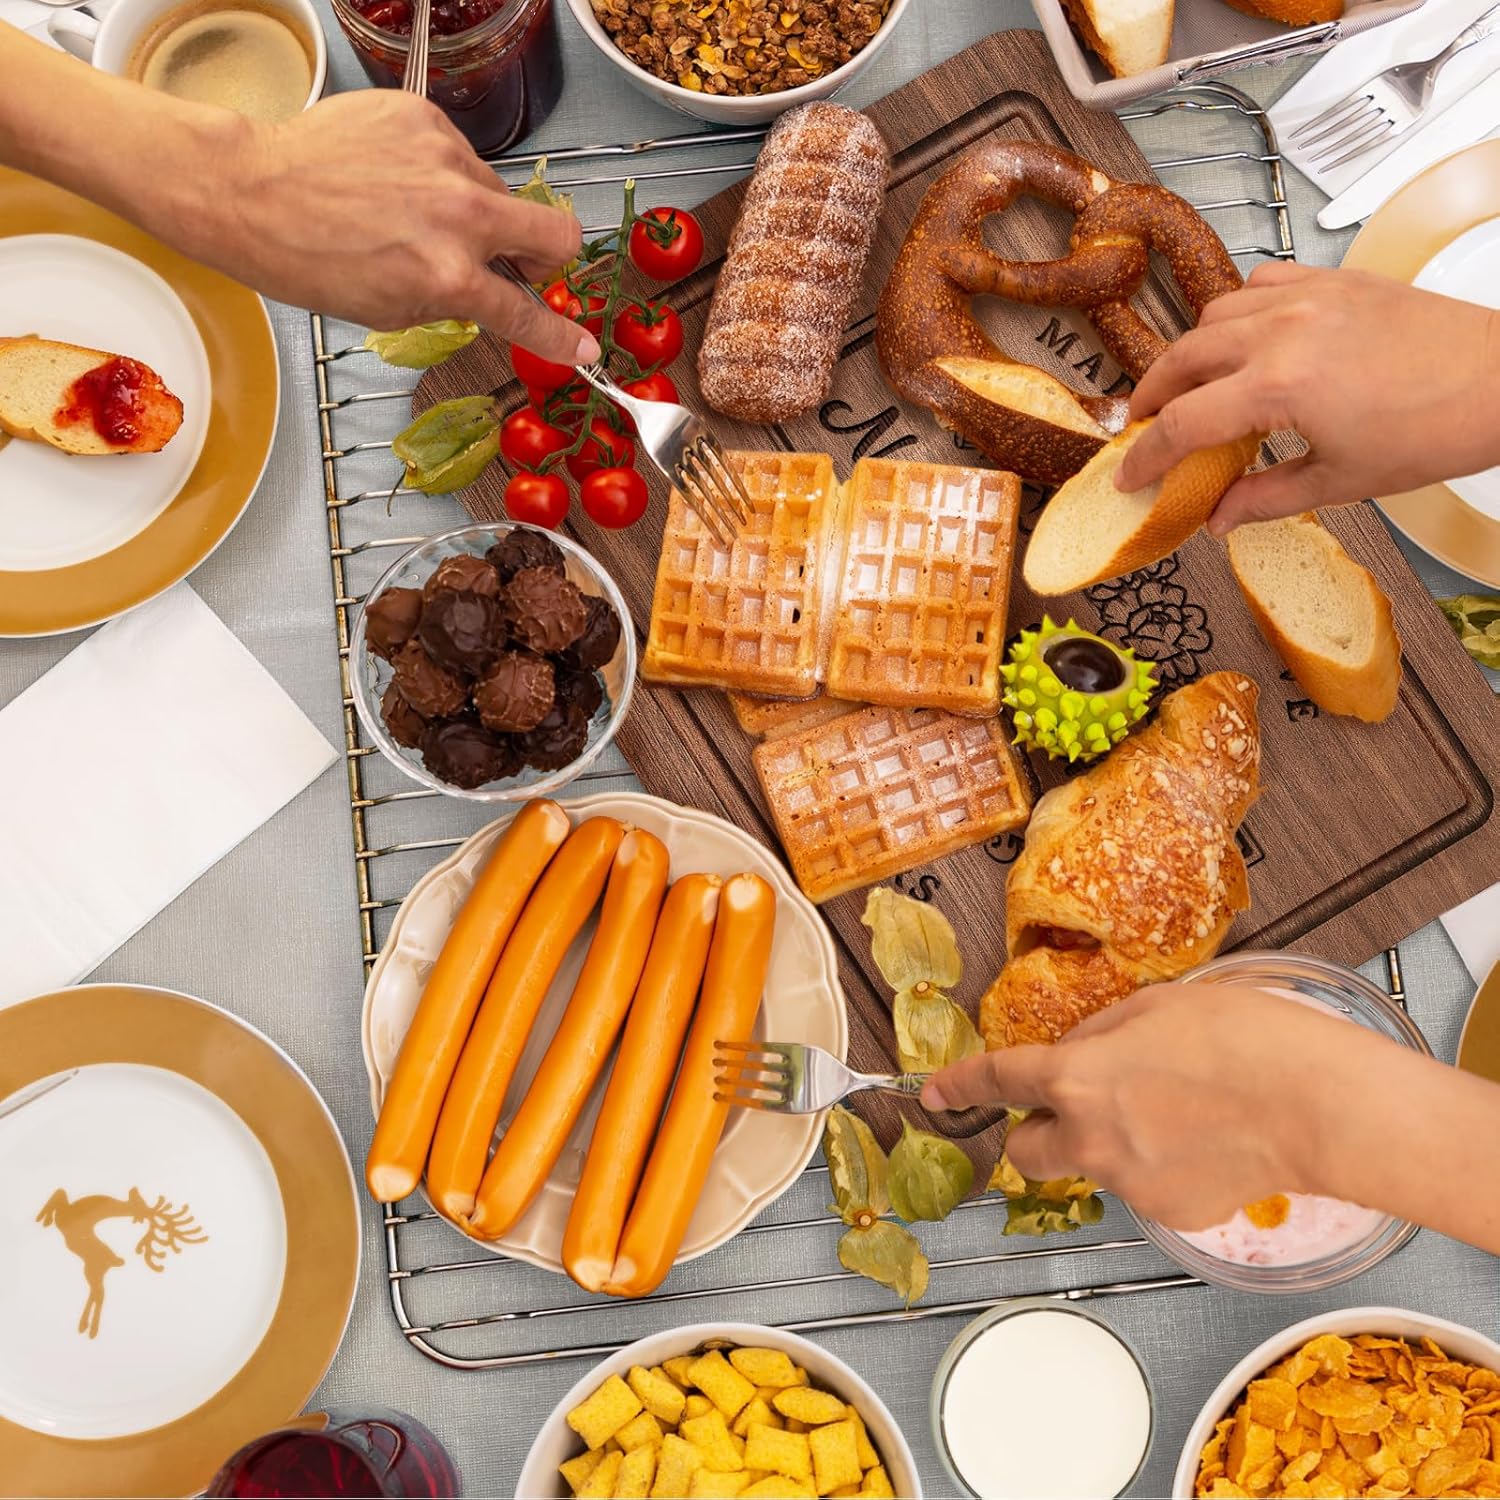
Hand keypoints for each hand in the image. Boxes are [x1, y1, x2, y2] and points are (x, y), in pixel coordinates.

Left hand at [164, 92, 597, 359]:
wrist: (250, 191)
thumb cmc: (307, 259)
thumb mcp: (390, 309)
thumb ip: (452, 301)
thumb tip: (486, 294)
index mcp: (450, 276)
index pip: (527, 314)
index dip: (559, 338)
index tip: (581, 348)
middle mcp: (459, 215)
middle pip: (555, 233)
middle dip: (548, 257)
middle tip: (517, 263)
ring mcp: (445, 159)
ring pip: (498, 193)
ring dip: (477, 212)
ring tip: (418, 215)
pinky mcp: (424, 117)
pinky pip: (457, 155)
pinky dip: (439, 174)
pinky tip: (395, 181)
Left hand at [920, 983, 1385, 1229]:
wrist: (1315, 1105)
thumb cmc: (1244, 1038)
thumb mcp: (1157, 1004)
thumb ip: (1102, 1031)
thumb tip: (1083, 1050)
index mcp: (1076, 1078)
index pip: (997, 1081)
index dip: (958, 1086)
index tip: (933, 1095)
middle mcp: (1090, 1138)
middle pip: (1025, 1153)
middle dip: (1036, 1131)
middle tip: (1078, 1105)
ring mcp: (1128, 1184)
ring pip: (1092, 1167)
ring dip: (1107, 1144)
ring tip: (1176, 1113)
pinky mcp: (1168, 1214)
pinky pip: (1142, 1189)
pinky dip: (1157, 1169)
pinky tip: (1203, 1142)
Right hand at [1114, 262, 1499, 532]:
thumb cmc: (1432, 432)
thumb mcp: (1339, 482)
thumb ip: (1263, 499)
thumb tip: (1217, 519)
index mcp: (1279, 386)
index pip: (1183, 423)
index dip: (1146, 456)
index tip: (1130, 475)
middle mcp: (1284, 331)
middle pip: (1182, 358)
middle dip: (1152, 396)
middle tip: (1145, 427)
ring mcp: (1309, 297)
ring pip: (1214, 314)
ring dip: (1191, 351)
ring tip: (1191, 383)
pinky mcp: (1335, 280)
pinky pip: (1262, 282)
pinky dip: (1239, 310)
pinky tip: (1245, 337)